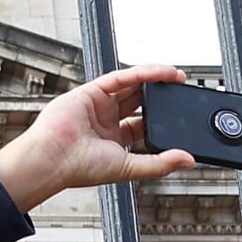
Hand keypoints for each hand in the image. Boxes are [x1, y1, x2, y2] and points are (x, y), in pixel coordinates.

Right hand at [0, 64, 196, 213]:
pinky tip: (159, 73)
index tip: (181, 116)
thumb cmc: (81, 168)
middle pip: (139, 101)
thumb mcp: (130, 168)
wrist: (54, 159)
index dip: (162, 119)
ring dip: (155, 79)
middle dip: (161, 95)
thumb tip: (188, 160)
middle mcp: (105, 120)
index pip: (142, 124)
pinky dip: (141, 74)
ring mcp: (98, 104)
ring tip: (176, 76)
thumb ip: (160, 163)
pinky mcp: (91, 91)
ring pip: (132, 86)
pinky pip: (121, 78)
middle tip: (181, 89)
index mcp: (113, 140)